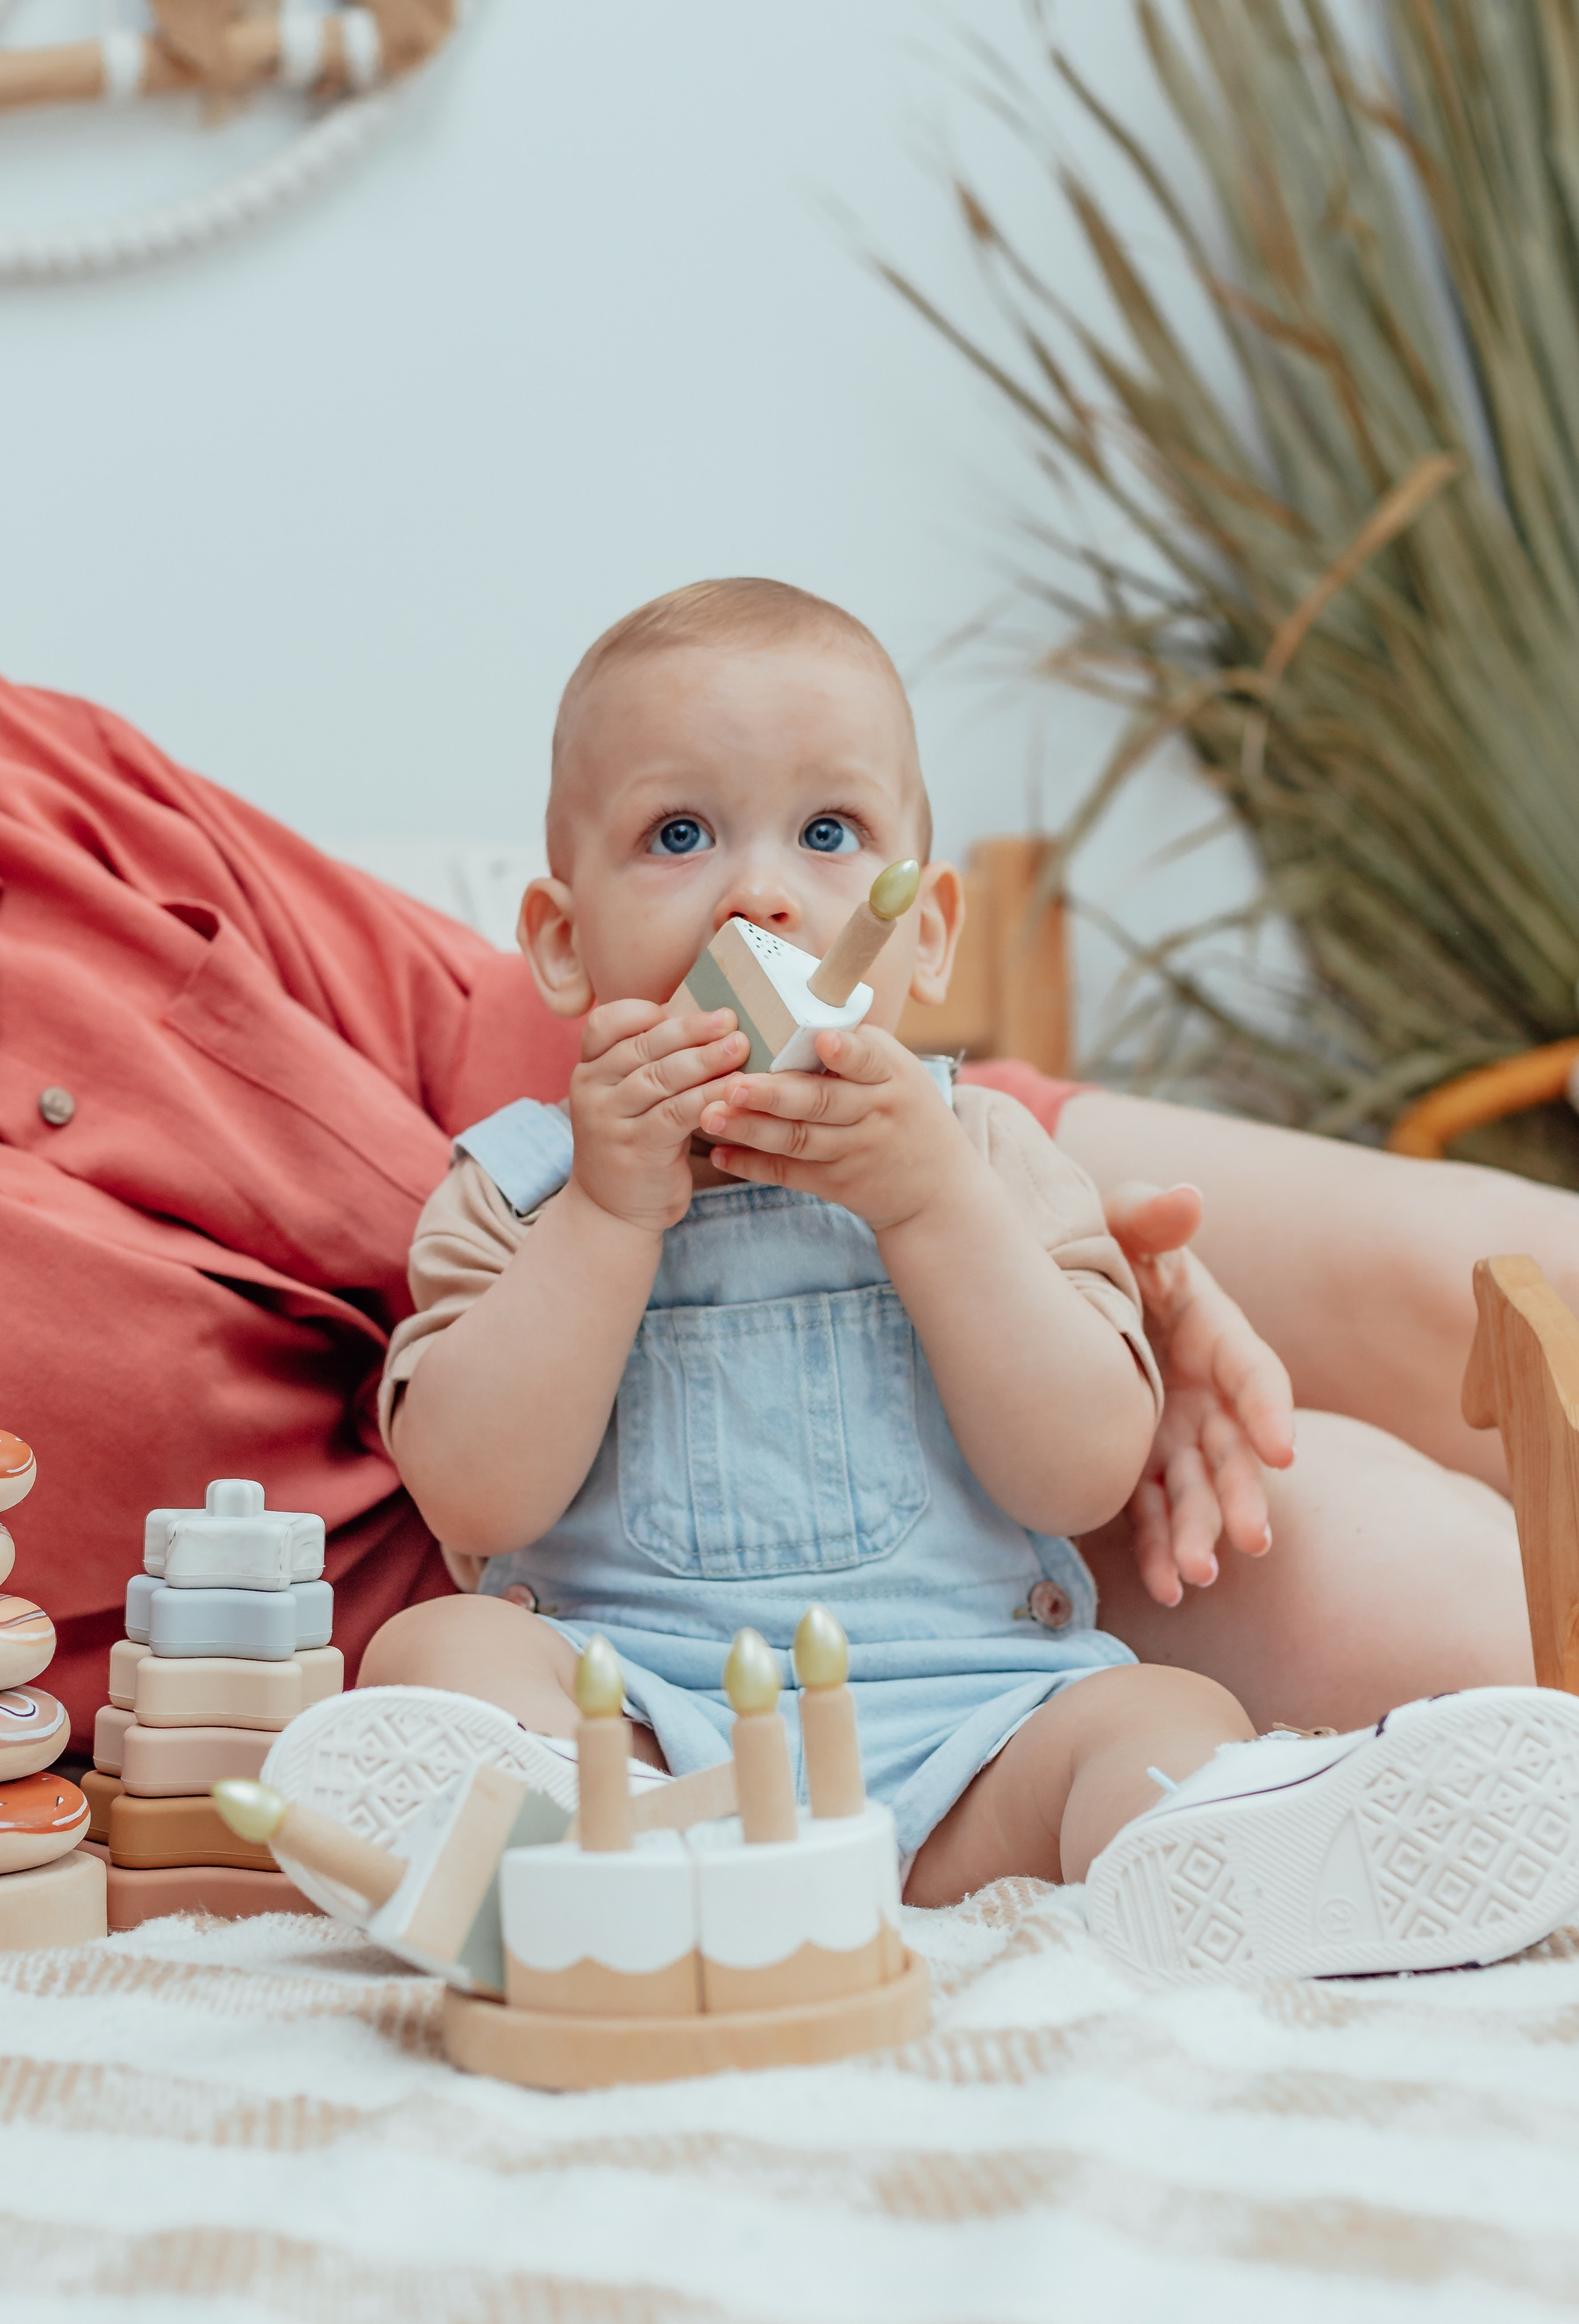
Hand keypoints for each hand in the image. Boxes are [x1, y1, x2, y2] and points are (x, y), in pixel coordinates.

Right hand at [568, 1001, 748, 1234]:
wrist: (611, 1211)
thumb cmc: (635, 1143)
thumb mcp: (630, 1099)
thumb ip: (651, 1063)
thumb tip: (707, 1022)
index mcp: (589, 1069)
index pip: (607, 1024)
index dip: (644, 1011)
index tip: (684, 1005)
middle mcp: (592, 1089)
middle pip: (642, 1047)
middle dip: (690, 1030)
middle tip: (729, 1019)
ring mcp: (609, 1119)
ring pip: (661, 1077)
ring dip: (705, 1060)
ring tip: (740, 1046)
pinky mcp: (636, 1147)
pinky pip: (677, 1113)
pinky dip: (709, 1097)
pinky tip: (735, 1089)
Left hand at [698, 1025, 978, 1232]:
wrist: (939, 1188)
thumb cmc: (905, 1112)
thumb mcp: (898, 1072)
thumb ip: (856, 1048)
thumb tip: (797, 1003)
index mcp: (890, 1074)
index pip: (868, 1059)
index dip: (846, 1052)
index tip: (823, 1041)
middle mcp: (875, 1111)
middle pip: (822, 1102)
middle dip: (775, 1094)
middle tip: (734, 1084)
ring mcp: (856, 1150)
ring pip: (798, 1140)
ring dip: (751, 1129)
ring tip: (710, 1116)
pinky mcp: (838, 1184)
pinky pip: (790, 1173)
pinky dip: (754, 1165)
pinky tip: (721, 1153)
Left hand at [1104, 1180, 1295, 1606]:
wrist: (1043, 1273)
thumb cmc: (1092, 1240)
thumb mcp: (1117, 1220)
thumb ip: (1147, 1214)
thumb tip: (1188, 1198)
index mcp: (1212, 1329)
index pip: (1253, 1372)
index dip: (1269, 1408)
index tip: (1283, 1449)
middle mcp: (1203, 1389)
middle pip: (1233, 1449)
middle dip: (1241, 1496)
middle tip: (1248, 1541)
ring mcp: (1171, 1432)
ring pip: (1195, 1492)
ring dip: (1199, 1535)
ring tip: (1194, 1576)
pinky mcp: (1135, 1463)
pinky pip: (1151, 1513)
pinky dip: (1157, 1549)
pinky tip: (1161, 1588)